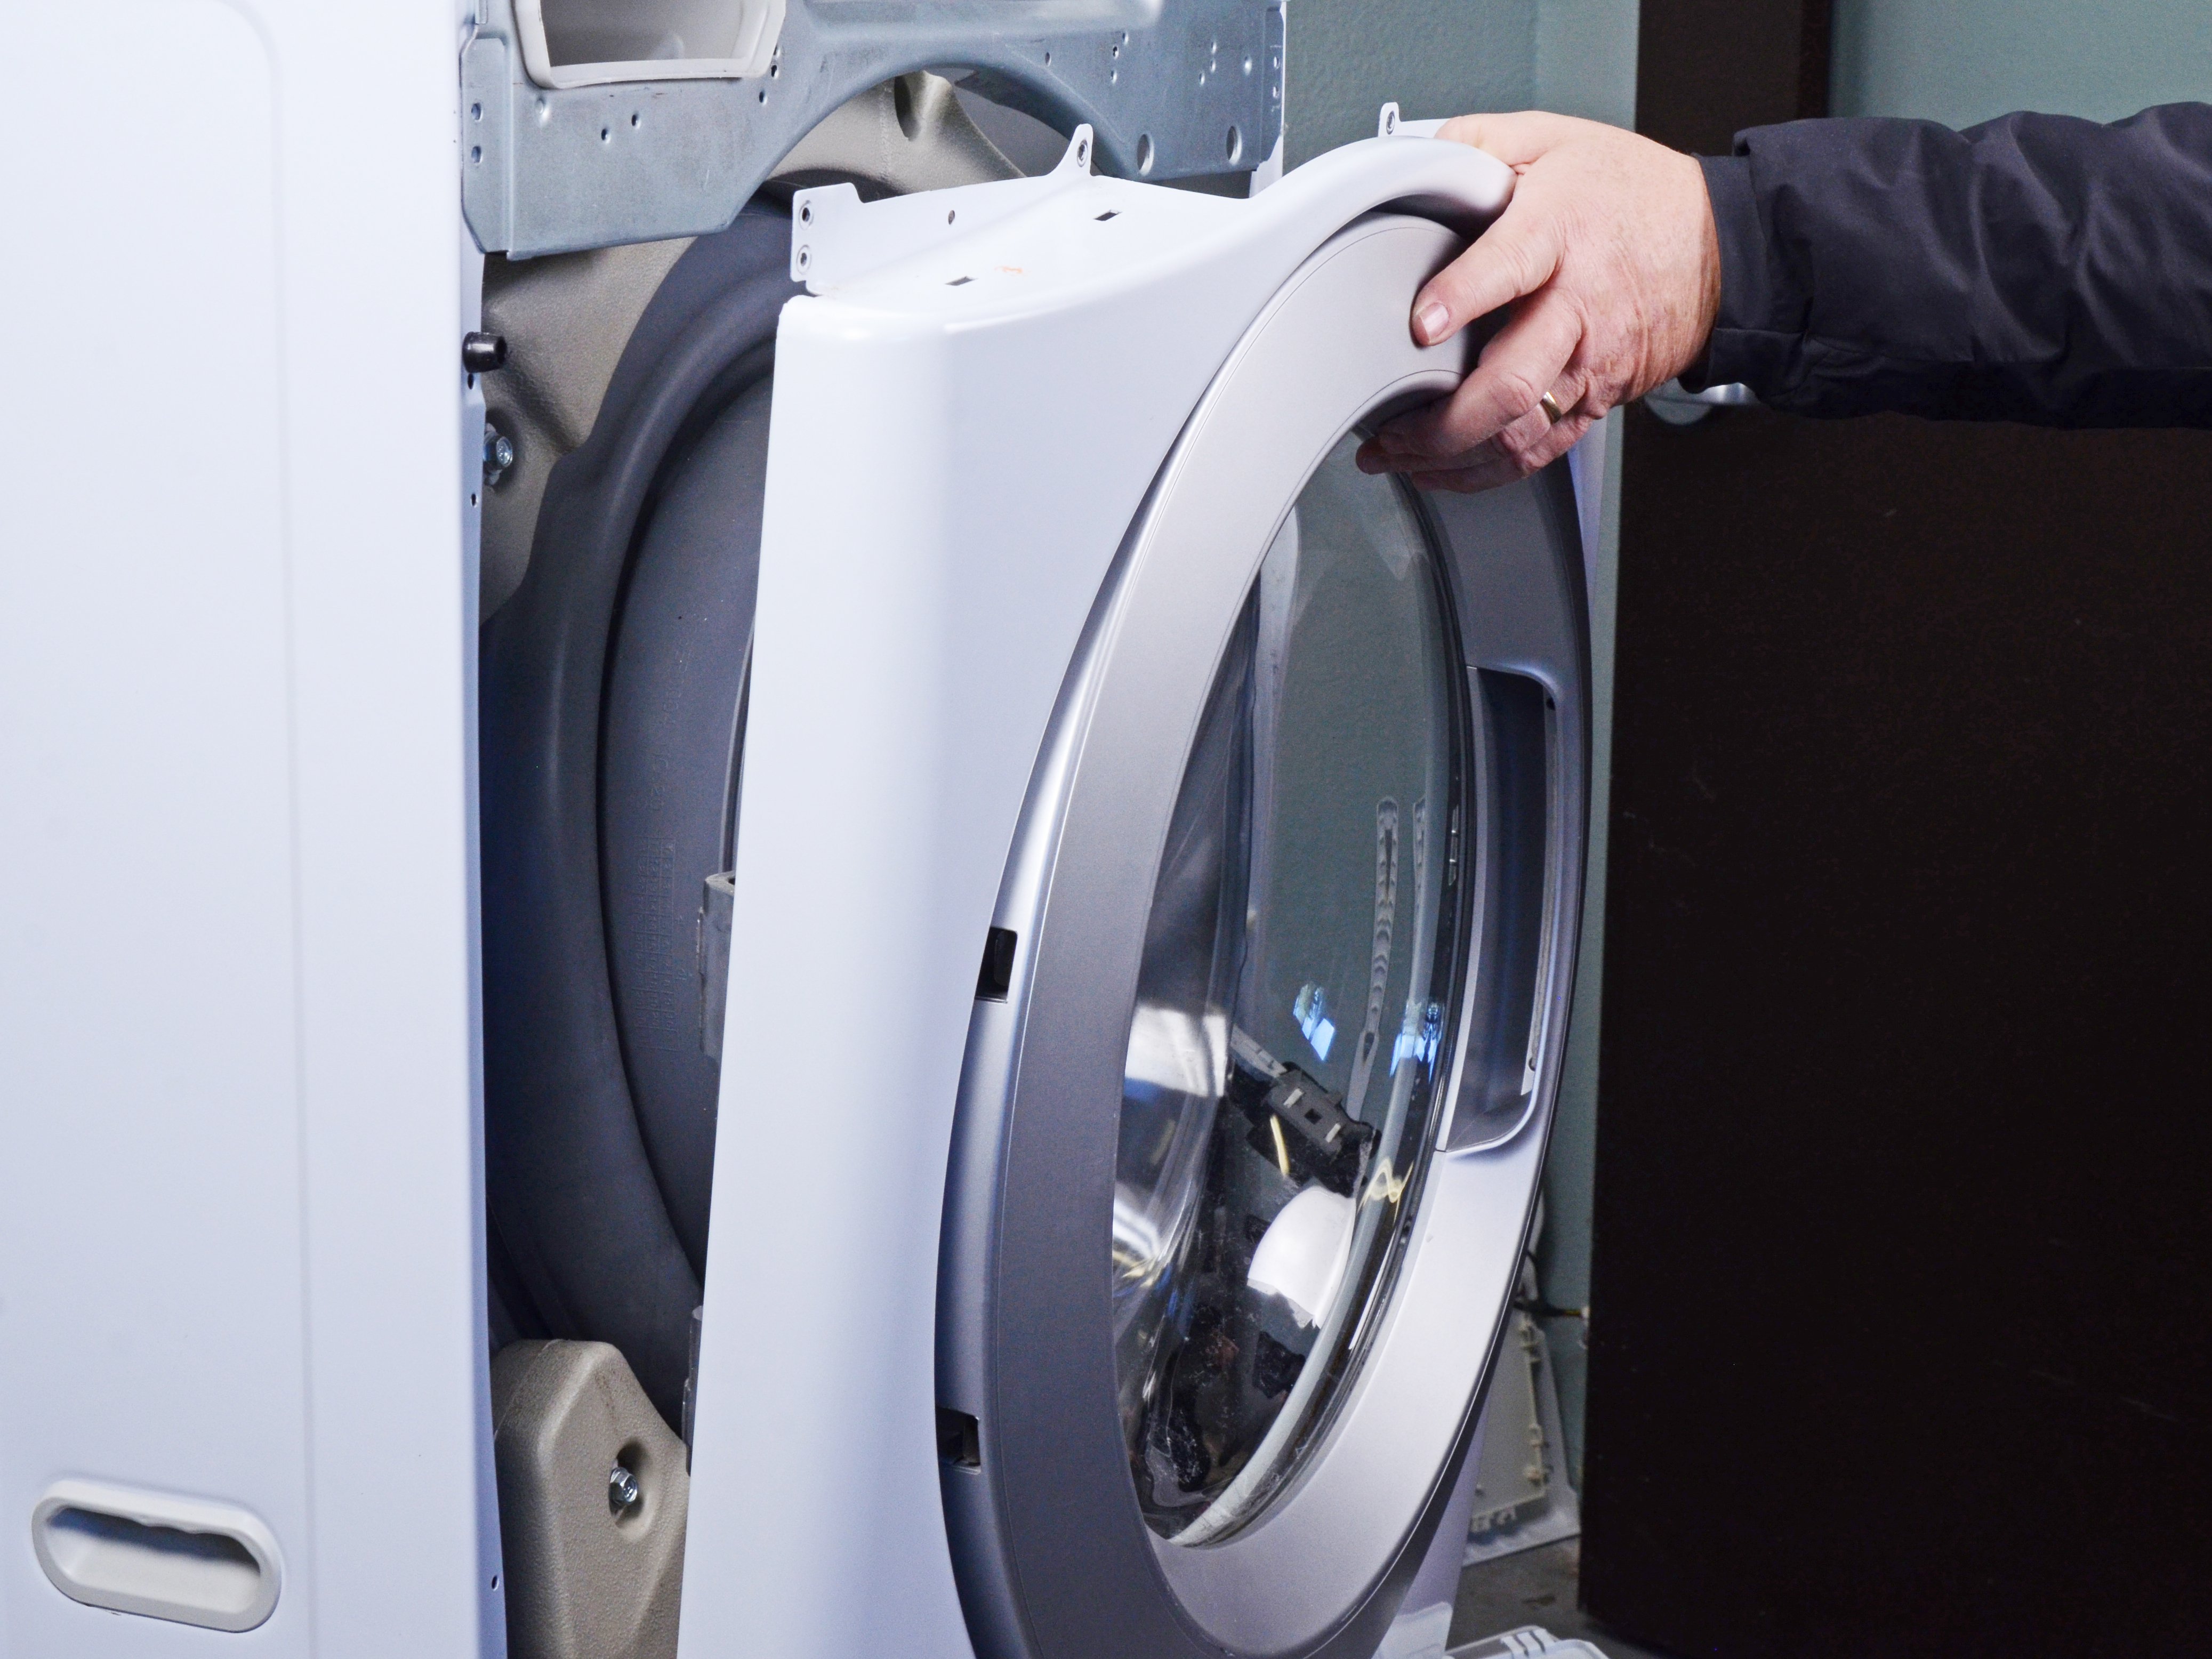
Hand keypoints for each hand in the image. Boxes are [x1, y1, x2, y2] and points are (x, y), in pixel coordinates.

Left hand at [1357, 112, 1721, 490]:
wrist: (1718, 241)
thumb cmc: (1630, 192)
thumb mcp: (1555, 139)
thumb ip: (1478, 143)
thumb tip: (1414, 157)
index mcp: (1559, 231)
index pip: (1509, 266)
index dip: (1461, 298)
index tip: (1418, 324)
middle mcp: (1576, 306)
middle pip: (1513, 382)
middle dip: (1443, 421)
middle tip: (1387, 429)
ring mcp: (1589, 361)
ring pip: (1521, 432)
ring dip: (1451, 457)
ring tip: (1396, 458)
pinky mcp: (1598, 396)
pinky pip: (1541, 450)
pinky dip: (1486, 472)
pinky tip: (1442, 470)